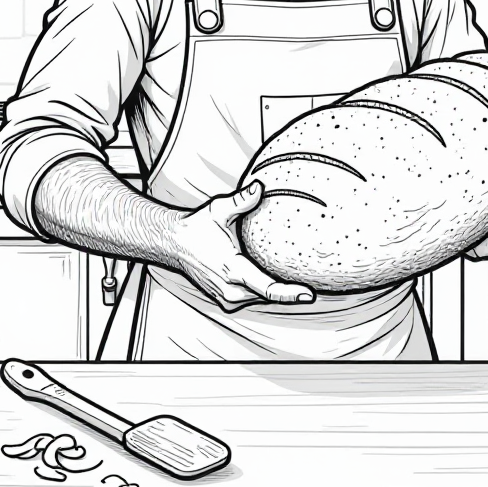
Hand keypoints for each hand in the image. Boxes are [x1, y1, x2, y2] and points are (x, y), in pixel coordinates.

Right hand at [167, 180, 315, 311]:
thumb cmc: (198, 226)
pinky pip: (253, 296)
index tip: (308, 294)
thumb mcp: (218, 209)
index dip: (289, 293)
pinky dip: (264, 288)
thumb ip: (240, 201)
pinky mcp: (227, 300)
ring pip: (261, 296)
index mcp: (232, 270)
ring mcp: (227, 298)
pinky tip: (276, 277)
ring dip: (276, 288)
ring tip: (297, 279)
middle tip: (312, 280)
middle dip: (289, 289)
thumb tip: (260, 187)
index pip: (265, 288)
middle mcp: (230, 290)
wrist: (174, 245)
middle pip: (269, 294)